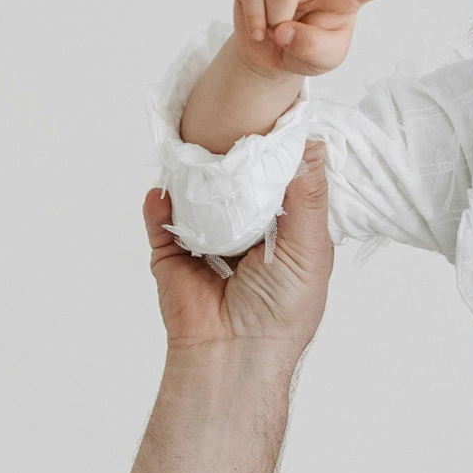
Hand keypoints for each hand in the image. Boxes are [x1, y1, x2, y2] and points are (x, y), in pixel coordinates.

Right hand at [143, 140, 334, 354]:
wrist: (233, 354)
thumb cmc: (282, 311)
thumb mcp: (310, 250)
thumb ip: (308, 199)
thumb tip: (312, 146)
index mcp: (285, 234)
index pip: (281, 184)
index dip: (279, 155)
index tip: (274, 118)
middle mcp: (246, 233)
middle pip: (237, 184)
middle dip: (233, 157)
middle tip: (230, 121)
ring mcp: (206, 241)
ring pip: (198, 195)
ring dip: (196, 174)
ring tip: (196, 147)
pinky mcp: (172, 254)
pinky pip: (161, 220)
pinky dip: (160, 202)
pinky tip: (166, 187)